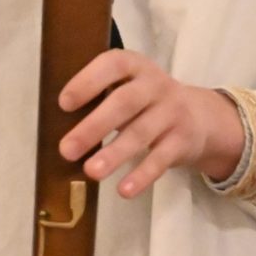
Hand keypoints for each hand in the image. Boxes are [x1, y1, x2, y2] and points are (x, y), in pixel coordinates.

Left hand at [57, 50, 245, 198]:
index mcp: (136, 67)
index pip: (114, 64)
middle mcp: (156, 86)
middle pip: (126, 102)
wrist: (200, 116)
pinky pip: (161, 158)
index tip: (64, 103)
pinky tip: (123, 190)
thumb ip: (100, 97)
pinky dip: (142, 175)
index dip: (89, 80)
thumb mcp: (129, 87)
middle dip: (95, 125)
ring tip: (91, 172)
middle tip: (66, 150)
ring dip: (115, 153)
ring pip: (141, 133)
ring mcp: (172, 112)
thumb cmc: (145, 102)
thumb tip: (54, 126)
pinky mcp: (182, 140)